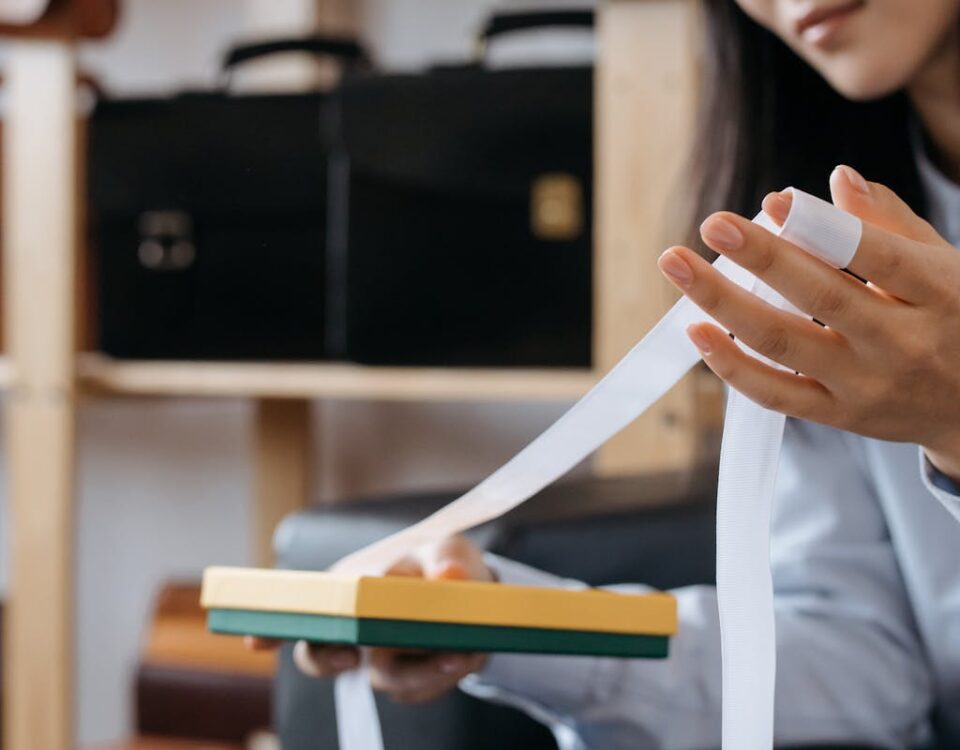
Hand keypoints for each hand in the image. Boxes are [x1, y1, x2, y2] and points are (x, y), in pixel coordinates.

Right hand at [245, 535, 493, 703]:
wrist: (476, 593)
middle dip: (334, 661)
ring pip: (384, 678)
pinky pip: (418, 691)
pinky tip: (469, 654)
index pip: (303, 604)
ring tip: (464, 651)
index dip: (274, 624)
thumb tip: (448, 573)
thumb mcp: (450, 547)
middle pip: (320, 655)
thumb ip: (448, 557)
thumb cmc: (444, 562)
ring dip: (424, 669)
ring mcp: (378, 657)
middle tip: (355, 658)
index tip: (254, 640)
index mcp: (350, 584)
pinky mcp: (407, 681)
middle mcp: (353, 625)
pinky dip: (445, 675)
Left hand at [657, 165, 959, 481]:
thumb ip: (887, 223)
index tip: (771, 202)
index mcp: (938, 294)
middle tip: (711, 221)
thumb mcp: (943, 266)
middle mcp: (902, 343)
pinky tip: (696, 331)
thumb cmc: (954, 319)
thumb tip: (837, 179)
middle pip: (821, 298)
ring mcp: (866, 385)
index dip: (822, 229)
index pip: (878, 256)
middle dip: (762, 257)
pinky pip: (776, 394)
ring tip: (677, 265)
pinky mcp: (839, 415)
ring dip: (723, 303)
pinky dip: (732, 366)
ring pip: (784, 344)